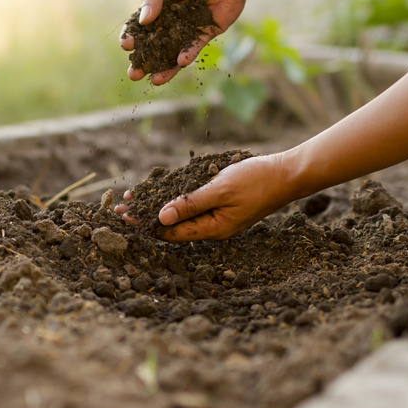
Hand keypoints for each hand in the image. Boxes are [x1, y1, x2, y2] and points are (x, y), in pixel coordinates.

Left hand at [118, 154, 294, 240]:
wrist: (287, 174)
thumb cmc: (256, 180)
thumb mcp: (219, 190)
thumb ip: (190, 204)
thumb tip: (160, 217)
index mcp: (212, 228)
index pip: (170, 232)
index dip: (145, 224)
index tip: (123, 217)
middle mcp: (212, 227)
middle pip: (172, 226)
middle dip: (146, 217)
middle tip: (120, 209)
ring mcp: (218, 218)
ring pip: (181, 215)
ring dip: (158, 206)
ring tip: (134, 200)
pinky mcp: (222, 206)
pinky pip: (193, 206)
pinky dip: (175, 200)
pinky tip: (162, 192)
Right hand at [120, 0, 253, 84]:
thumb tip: (143, 20)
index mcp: (158, 9)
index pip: (140, 27)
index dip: (132, 37)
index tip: (126, 45)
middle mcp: (170, 22)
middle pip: (154, 46)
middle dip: (143, 62)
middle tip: (133, 75)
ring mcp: (187, 29)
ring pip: (173, 52)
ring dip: (164, 68)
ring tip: (155, 81)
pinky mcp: (205, 33)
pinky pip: (195, 47)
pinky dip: (188, 54)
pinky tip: (180, 62)